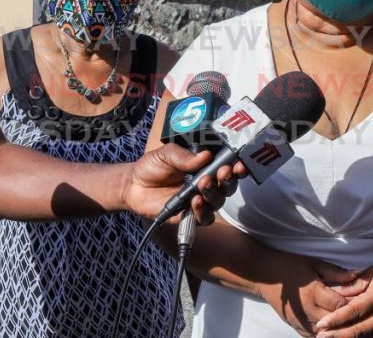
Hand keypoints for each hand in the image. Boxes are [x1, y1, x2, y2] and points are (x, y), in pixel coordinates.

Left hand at [124, 144, 243, 224]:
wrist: (134, 186)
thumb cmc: (152, 167)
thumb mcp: (166, 154)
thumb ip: (184, 156)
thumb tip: (205, 156)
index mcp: (205, 167)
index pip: (227, 166)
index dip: (237, 166)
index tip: (238, 163)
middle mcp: (207, 184)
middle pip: (228, 185)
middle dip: (228, 179)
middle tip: (222, 172)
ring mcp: (200, 200)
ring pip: (218, 201)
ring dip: (214, 193)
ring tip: (203, 184)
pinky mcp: (190, 216)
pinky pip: (204, 218)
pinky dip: (202, 210)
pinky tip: (195, 201)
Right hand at [258, 256, 368, 336]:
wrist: (265, 276)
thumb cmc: (290, 266)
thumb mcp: (313, 264)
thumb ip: (335, 272)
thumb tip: (357, 275)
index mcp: (313, 293)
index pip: (339, 306)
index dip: (353, 305)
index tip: (364, 301)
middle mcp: (307, 311)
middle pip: (335, 323)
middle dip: (348, 320)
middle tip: (363, 317)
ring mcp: (300, 322)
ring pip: (325, 334)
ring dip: (338, 330)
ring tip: (352, 326)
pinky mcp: (295, 327)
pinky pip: (314, 336)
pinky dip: (326, 335)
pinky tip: (335, 331)